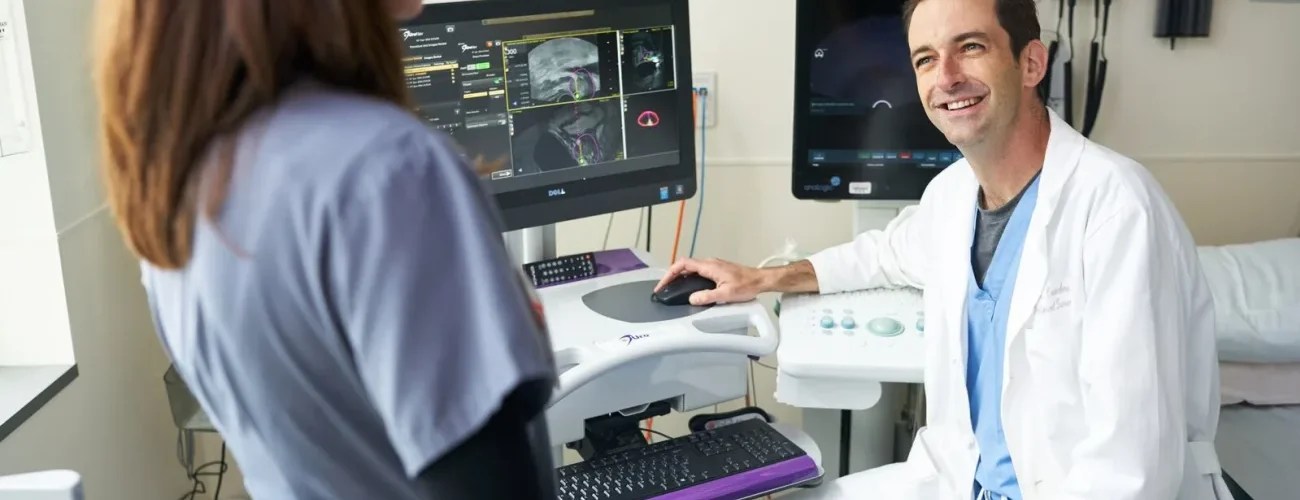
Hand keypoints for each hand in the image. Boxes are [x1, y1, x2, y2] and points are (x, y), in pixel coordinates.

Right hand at [654, 257, 768, 305]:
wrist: (760, 280)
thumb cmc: (746, 285)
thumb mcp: (725, 294)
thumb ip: (707, 297)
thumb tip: (692, 299)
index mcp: (709, 266)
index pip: (683, 264)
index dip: (670, 273)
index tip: (663, 284)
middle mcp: (709, 263)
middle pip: (684, 265)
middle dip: (671, 275)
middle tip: (664, 288)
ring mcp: (713, 265)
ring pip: (691, 268)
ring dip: (680, 276)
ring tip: (673, 288)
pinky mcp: (717, 269)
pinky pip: (698, 271)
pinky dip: (688, 277)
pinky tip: (689, 287)